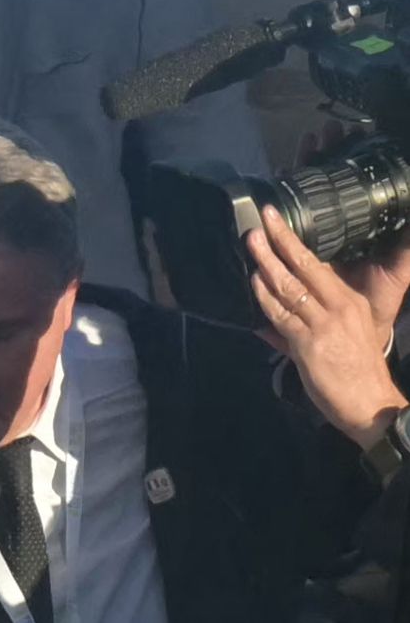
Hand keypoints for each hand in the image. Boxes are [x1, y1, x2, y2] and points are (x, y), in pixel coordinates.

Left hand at [243, 202, 409, 443]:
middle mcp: (340, 306)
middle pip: (305, 268)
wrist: (371, 402)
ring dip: (267, 264)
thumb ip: (297, 333)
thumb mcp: (337, 342)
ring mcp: (325, 324)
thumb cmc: (354, 374)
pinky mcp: (310, 344)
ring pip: (290, 288)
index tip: (278, 222)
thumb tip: (267, 327)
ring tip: (252, 243)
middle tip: (261, 220)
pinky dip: (266, 299)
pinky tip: (255, 283)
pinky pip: (283, 316)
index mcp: (350, 302)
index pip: (318, 266)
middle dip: (281, 242)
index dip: (296, 243)